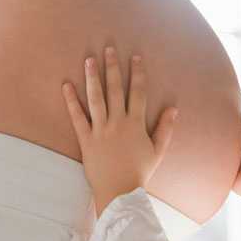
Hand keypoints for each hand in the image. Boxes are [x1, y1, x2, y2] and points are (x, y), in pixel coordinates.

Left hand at [61, 46, 178, 216]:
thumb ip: (166, 128)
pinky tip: (66, 86)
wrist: (120, 192)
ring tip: (89, 60)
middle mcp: (117, 122)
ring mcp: (100, 130)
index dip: (137, 74)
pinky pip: (77, 117)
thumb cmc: (141, 172)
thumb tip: (174, 108)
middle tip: (108, 49)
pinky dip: (70, 102)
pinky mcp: (86, 139)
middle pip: (115, 90)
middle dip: (112, 67)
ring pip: (96, 99)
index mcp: (136, 124)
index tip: (135, 58)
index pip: (137, 93)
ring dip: (92, 78)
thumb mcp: (158, 150)